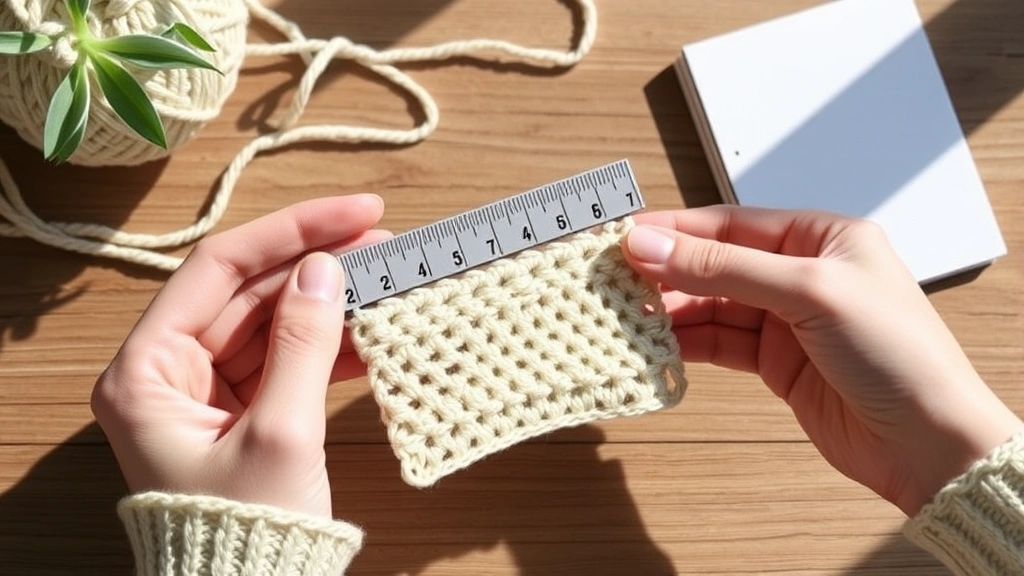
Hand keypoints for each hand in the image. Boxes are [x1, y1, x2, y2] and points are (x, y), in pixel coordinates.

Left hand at [92, 194, 387, 517]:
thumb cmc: (245, 535)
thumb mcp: (280, 435)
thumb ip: (302, 344)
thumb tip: (325, 271)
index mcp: (144, 373)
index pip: (218, 270)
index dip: (291, 232)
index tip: (354, 211)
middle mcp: (167, 373)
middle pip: (248, 291)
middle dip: (317, 265)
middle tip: (381, 242)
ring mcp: (204, 391)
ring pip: (273, 321)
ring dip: (329, 302)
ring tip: (386, 281)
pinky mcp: (240, 410)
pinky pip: (286, 358)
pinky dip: (329, 344)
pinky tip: (372, 330)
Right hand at [622, 206, 1021, 515]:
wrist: (928, 443)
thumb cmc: (899, 355)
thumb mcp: (808, 292)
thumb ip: (724, 267)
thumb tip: (652, 244)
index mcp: (821, 236)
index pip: (730, 223)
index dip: (674, 230)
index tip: (624, 239)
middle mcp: (802, 273)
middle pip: (714, 263)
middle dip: (665, 272)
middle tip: (613, 280)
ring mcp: (787, 320)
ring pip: (711, 305)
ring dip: (669, 311)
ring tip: (625, 314)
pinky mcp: (777, 362)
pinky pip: (718, 343)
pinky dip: (686, 344)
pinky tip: (657, 343)